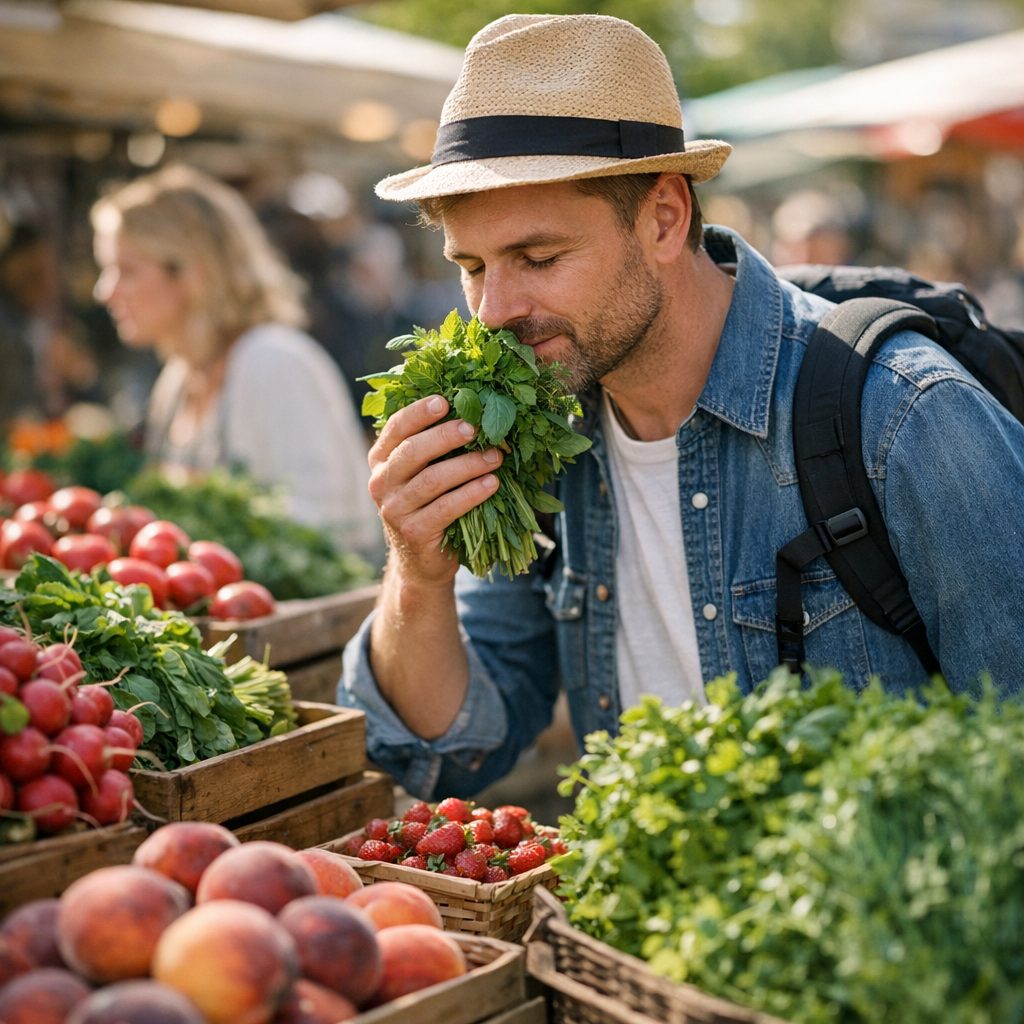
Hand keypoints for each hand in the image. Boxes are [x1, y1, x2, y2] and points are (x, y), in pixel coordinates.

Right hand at [368, 395, 502, 584]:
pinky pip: (445, 507)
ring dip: (467, 465)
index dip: (419, 412)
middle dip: (445, 436)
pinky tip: (492, 484)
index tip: (444, 400)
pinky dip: (471, 493)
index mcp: (381, 459)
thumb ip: (435, 448)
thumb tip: (475, 412)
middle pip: (412, 451)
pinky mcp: (413, 531)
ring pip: (432, 479)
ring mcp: (394, 509)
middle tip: (474, 427)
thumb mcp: (423, 473)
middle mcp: (381, 482)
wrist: (421, 561)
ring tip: (495, 456)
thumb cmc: (429, 505)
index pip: (396, 428)